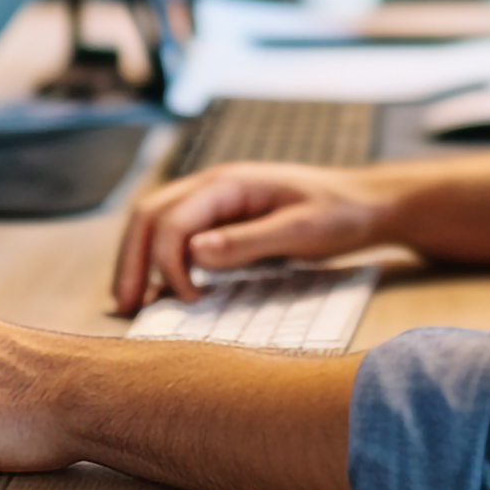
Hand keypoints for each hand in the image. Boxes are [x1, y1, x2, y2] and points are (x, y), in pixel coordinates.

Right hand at [112, 162, 396, 314]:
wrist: (366, 203)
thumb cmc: (340, 213)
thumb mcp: (302, 230)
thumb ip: (249, 240)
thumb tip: (194, 252)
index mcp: (229, 182)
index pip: (172, 219)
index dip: (167, 262)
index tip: (185, 301)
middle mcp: (214, 186)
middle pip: (150, 215)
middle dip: (132, 260)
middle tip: (123, 306)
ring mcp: (215, 200)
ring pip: (156, 222)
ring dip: (138, 259)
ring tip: (128, 302)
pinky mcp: (223, 217)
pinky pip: (177, 233)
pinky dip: (159, 259)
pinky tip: (158, 289)